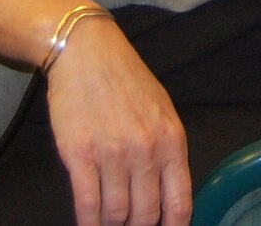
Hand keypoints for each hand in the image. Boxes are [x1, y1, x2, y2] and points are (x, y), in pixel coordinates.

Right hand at [44, 17, 191, 225]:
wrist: (87, 53)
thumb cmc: (126, 80)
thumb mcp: (162, 110)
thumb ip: (166, 150)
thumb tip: (167, 192)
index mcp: (172, 140)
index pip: (179, 203)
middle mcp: (146, 151)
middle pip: (146, 215)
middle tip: (129, 225)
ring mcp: (113, 155)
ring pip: (116, 214)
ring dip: (111, 225)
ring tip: (108, 222)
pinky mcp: (80, 155)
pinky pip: (87, 205)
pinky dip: (88, 221)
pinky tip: (88, 223)